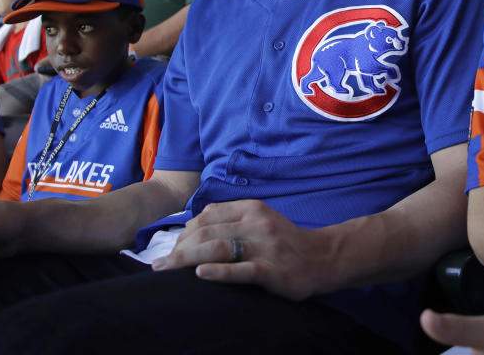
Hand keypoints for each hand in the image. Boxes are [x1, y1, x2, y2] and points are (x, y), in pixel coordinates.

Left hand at [151, 199, 334, 300]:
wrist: (323, 258)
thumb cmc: (285, 242)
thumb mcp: (260, 220)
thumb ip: (231, 219)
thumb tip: (191, 227)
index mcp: (251, 209)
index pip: (207, 216)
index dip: (183, 233)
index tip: (169, 250)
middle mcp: (257, 223)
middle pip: (207, 233)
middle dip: (178, 249)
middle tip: (160, 267)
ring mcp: (265, 247)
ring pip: (219, 249)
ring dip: (187, 260)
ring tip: (167, 271)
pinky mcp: (272, 271)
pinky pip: (241, 270)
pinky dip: (219, 272)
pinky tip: (200, 274)